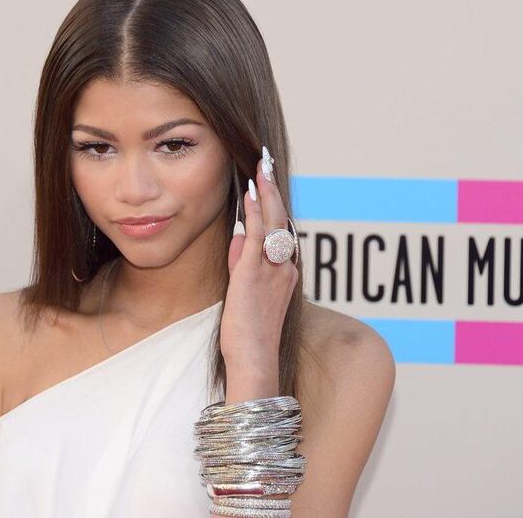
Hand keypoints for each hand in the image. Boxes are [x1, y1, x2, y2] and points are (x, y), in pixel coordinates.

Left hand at [220, 152, 298, 369]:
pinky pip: (257, 238)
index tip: (266, 181)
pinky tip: (249, 195)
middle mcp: (283, 267)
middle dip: (273, 189)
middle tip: (266, 162)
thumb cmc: (249, 335)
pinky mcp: (254, 275)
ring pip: (272, 223)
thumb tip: (237, 239)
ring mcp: (272, 270)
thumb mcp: (246, 295)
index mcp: (285, 272)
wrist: (254, 360)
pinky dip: (253, 214)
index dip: (273, 203)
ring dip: (266, 193)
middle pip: (280, 219)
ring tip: (261, 167)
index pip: (279, 230)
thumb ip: (244, 265)